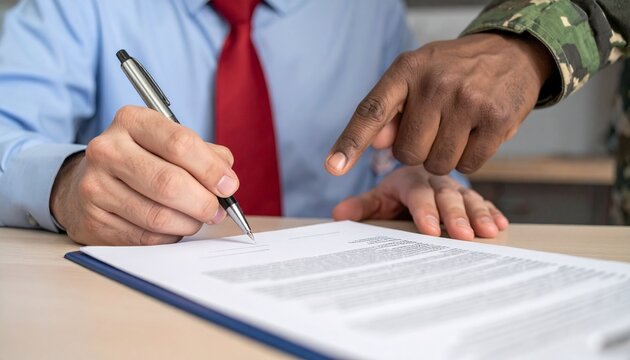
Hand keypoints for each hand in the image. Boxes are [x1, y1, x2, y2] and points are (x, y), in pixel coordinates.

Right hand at [50, 106, 238, 244]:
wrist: (89, 182)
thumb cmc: (142, 160)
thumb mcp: (169, 143)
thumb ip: (204, 154)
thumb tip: (227, 180)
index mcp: (132, 121)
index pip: (180, 143)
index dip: (211, 169)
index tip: (229, 185)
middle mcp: (108, 150)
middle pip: (170, 183)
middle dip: (203, 202)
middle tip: (217, 211)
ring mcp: (95, 186)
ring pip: (158, 215)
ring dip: (189, 223)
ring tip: (196, 219)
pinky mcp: (94, 219)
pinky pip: (146, 236)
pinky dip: (169, 235)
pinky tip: (172, 227)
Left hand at [326, 33, 553, 175]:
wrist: (510, 54)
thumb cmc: (453, 71)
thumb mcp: (416, 78)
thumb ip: (391, 111)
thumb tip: (375, 143)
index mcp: (407, 70)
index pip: (372, 111)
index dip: (350, 142)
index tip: (333, 167)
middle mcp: (436, 84)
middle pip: (407, 153)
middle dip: (417, 150)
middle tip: (434, 127)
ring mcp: (468, 101)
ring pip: (437, 165)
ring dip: (443, 158)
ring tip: (456, 129)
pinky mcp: (497, 119)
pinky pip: (469, 166)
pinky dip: (468, 159)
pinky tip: (475, 134)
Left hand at [332, 166, 507, 239]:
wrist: (418, 174)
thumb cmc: (397, 192)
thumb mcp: (379, 197)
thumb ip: (363, 206)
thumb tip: (339, 216)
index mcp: (412, 180)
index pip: (418, 195)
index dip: (425, 211)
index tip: (429, 229)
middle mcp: (436, 182)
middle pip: (447, 197)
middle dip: (456, 216)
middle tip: (464, 236)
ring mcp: (456, 189)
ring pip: (469, 199)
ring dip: (480, 215)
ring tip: (489, 231)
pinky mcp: (471, 196)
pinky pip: (484, 202)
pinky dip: (493, 212)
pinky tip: (501, 224)